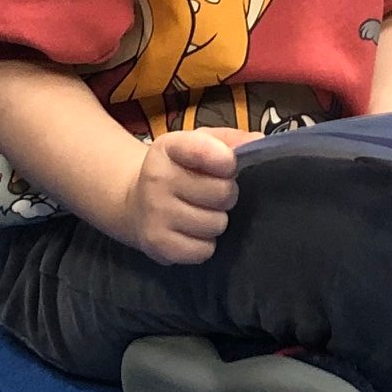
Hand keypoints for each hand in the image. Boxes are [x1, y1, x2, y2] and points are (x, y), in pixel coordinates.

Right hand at [122, 127, 259, 265]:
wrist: (134, 202)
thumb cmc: (178, 169)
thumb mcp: (198, 144)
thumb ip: (230, 140)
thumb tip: (258, 141)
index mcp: (169, 147)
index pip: (202, 150)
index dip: (226, 160)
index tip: (229, 165)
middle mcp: (157, 179)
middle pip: (222, 193)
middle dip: (226, 194)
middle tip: (215, 193)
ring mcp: (155, 214)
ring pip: (216, 224)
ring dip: (216, 220)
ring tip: (202, 212)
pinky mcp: (158, 245)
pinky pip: (204, 250)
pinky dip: (205, 244)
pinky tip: (193, 231)